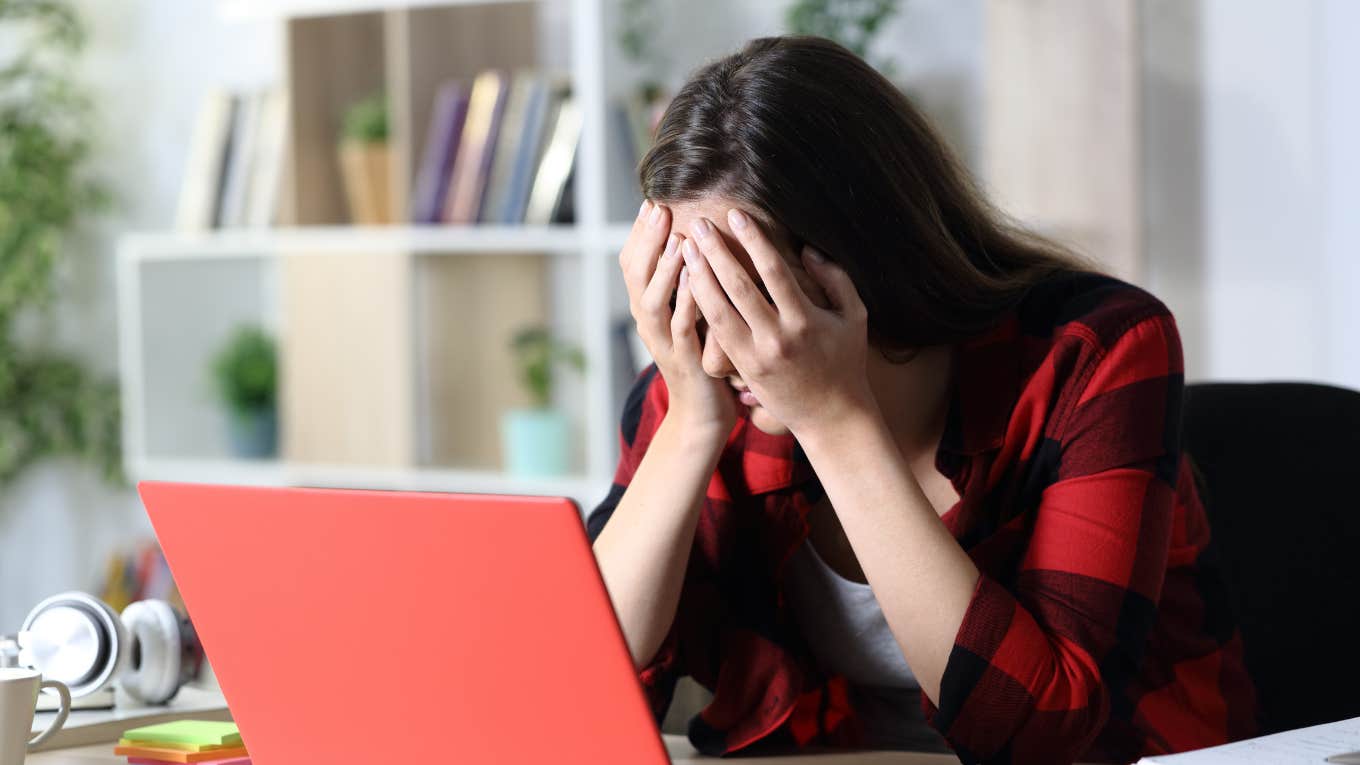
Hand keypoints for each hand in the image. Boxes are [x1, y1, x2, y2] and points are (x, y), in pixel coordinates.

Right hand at [620, 200, 737, 434]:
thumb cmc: (701, 359)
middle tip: (660, 209)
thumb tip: (693, 241)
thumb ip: (686, 283)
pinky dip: (685, 301)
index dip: (640, 234)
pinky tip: (694, 277)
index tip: (653, 202)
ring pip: (653, 300)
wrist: (702, 415)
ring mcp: (663, 343)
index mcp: (649, 309)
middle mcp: (649, 323)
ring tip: (676, 237)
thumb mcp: (689, 317)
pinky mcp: (684, 360)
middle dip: (648, 240)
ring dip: (663, 267)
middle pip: (635, 275)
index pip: (632, 263)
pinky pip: (681, 327)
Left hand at [680, 208, 876, 435]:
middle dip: (715, 252)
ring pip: (718, 311)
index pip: (774, 272)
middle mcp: (777, 338)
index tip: (735, 215)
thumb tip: (806, 249)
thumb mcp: (853, 316)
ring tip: (685, 249)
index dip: (753, 240)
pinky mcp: (742, 368)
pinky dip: (700, 306)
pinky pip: (716, 332)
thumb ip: (835, 279)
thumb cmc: (845, 361)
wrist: (832, 416)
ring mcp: (756, 356)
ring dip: (698, 277)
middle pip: (738, 287)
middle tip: (697, 224)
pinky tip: (688, 284)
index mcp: (805, 321)